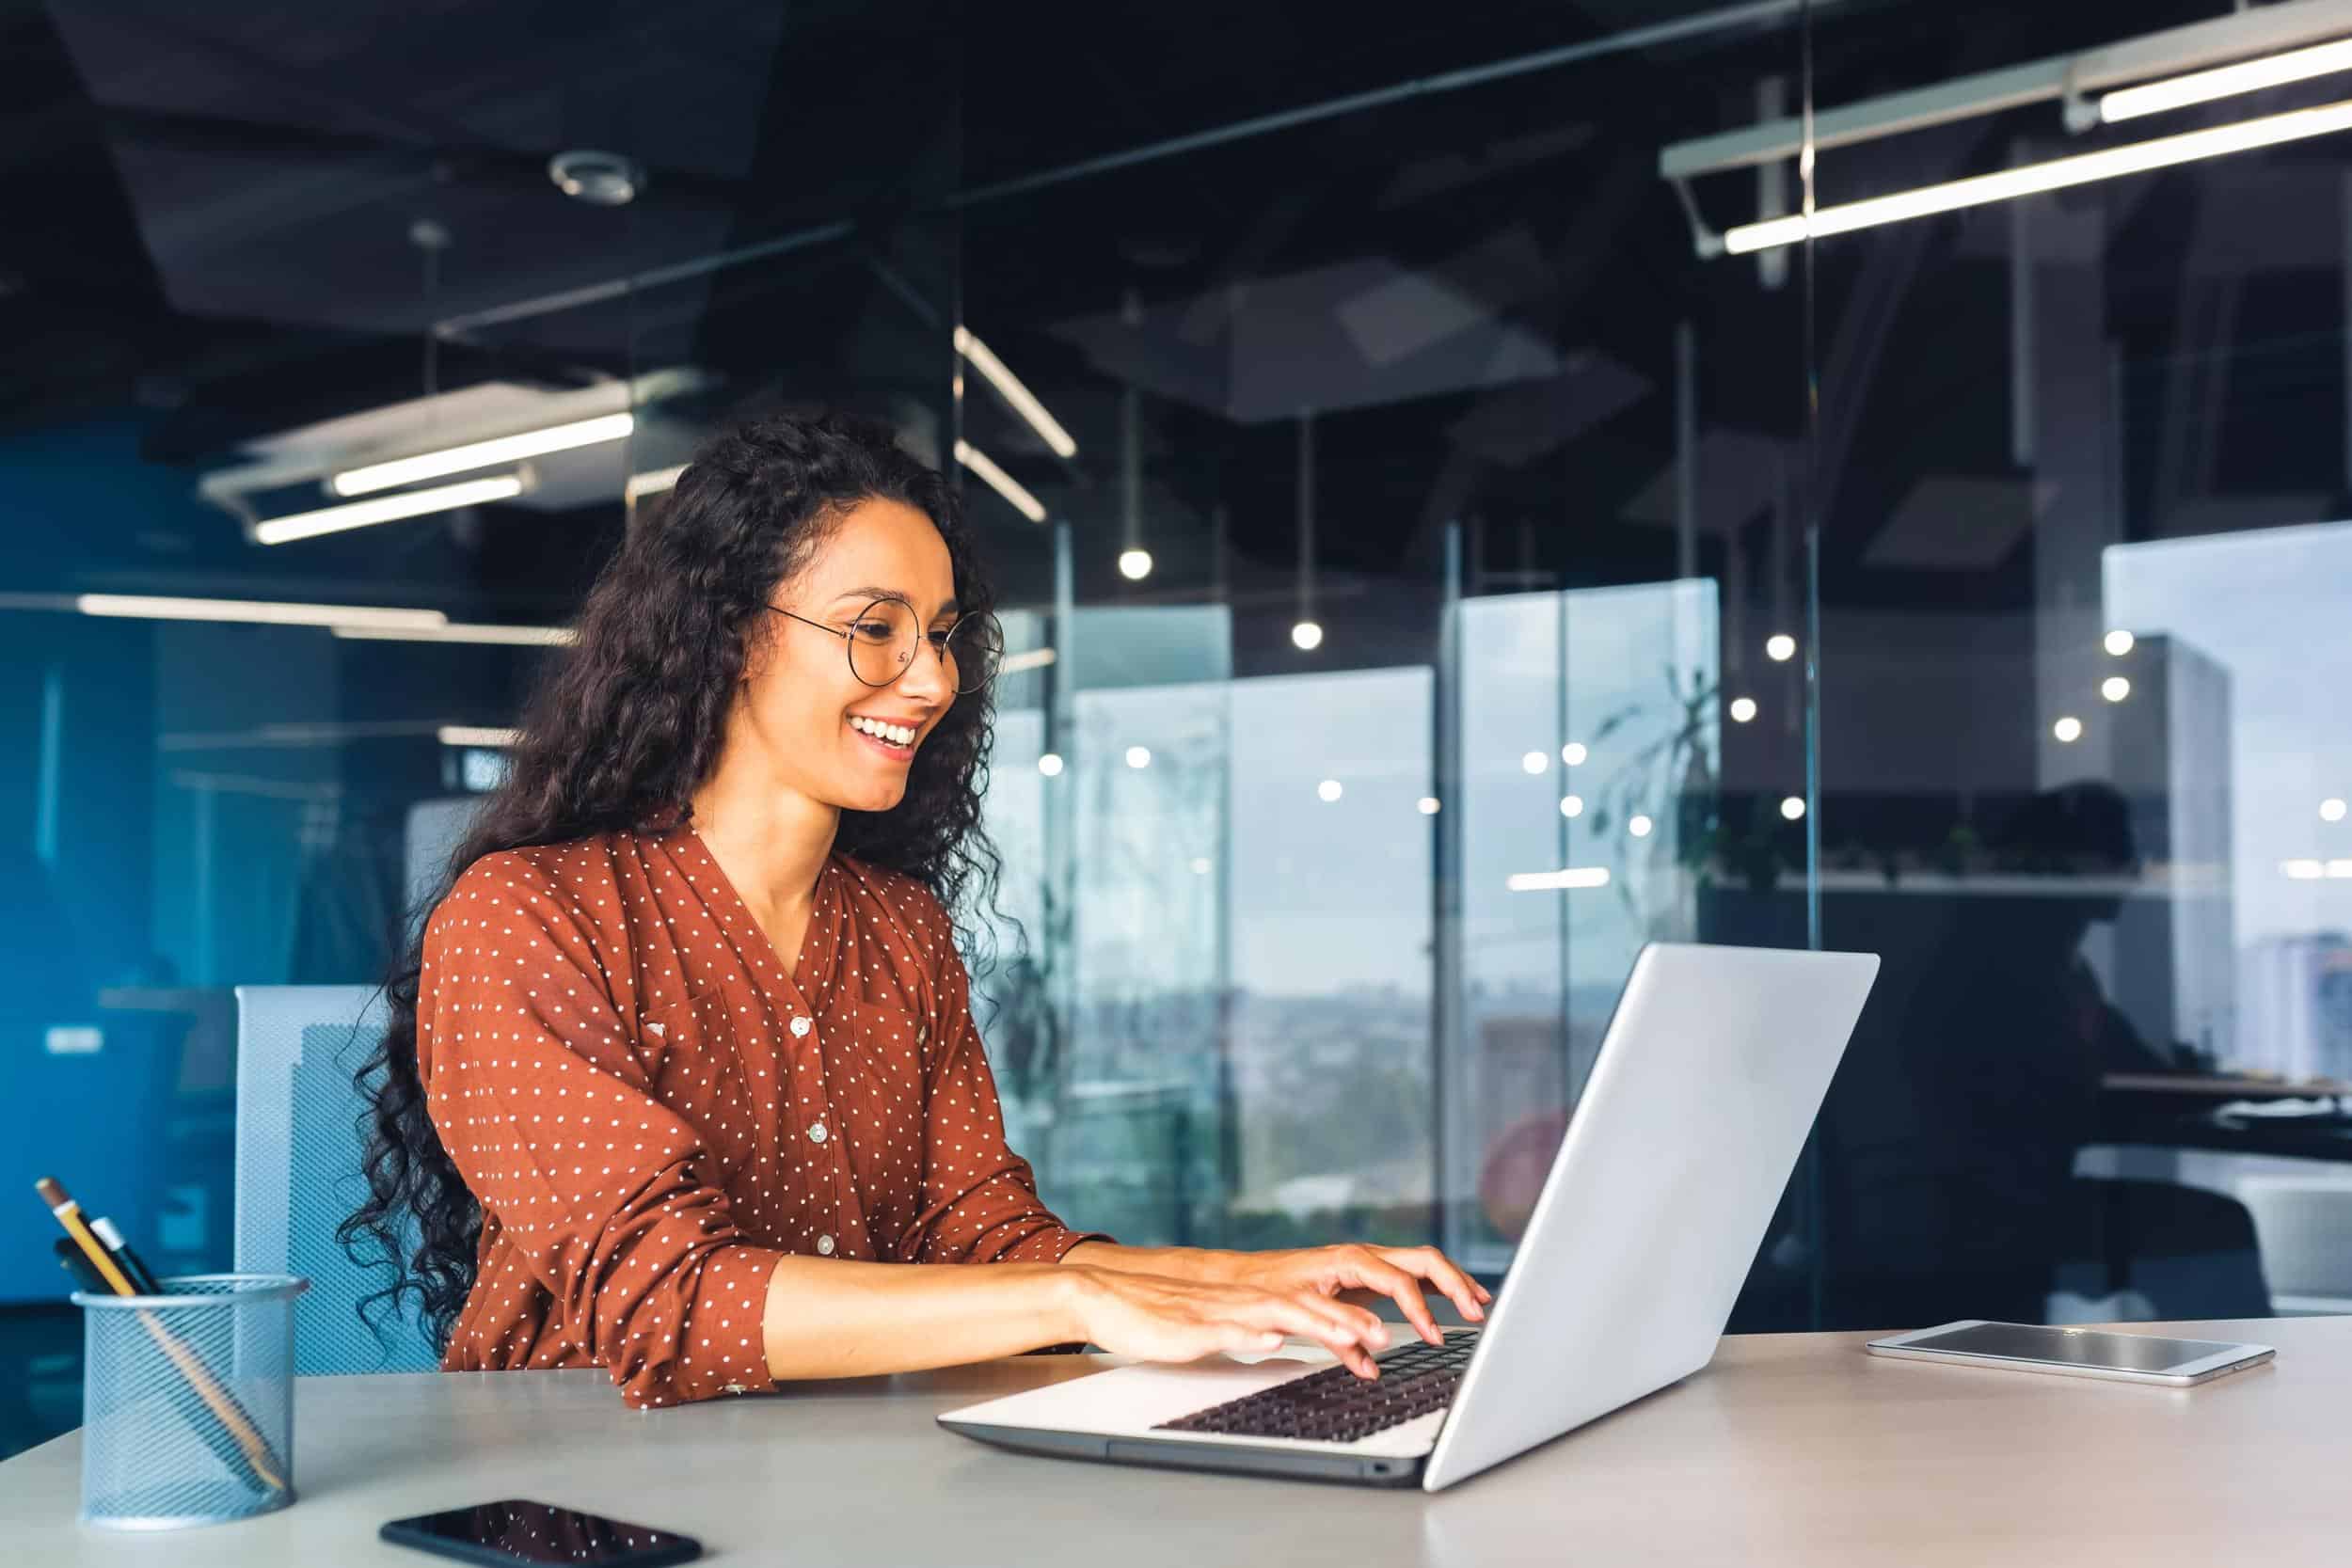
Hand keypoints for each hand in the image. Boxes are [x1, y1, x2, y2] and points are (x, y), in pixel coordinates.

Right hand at [1067, 1268, 1396, 1377]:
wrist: (1106, 1300)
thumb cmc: (1160, 1316)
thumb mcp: (1216, 1326)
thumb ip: (1250, 1329)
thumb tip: (1283, 1336)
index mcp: (1250, 1302)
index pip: (1310, 1306)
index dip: (1348, 1318)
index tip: (1384, 1334)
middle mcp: (1241, 1301)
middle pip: (1305, 1305)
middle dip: (1348, 1320)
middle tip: (1385, 1335)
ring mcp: (1218, 1312)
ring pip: (1275, 1313)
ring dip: (1315, 1322)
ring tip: (1350, 1335)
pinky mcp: (1190, 1327)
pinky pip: (1226, 1328)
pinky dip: (1252, 1331)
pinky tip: (1272, 1336)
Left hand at [1214, 1244, 1490, 1349]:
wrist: (1245, 1278)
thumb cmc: (1268, 1291)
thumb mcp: (1300, 1314)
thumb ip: (1339, 1335)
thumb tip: (1373, 1361)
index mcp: (1351, 1260)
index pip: (1401, 1281)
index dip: (1422, 1310)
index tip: (1436, 1336)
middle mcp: (1364, 1256)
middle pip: (1424, 1261)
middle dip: (1455, 1284)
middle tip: (1477, 1312)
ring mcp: (1368, 1263)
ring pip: (1422, 1265)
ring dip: (1452, 1283)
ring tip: (1478, 1305)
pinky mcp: (1367, 1275)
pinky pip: (1410, 1276)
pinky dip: (1435, 1289)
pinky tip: (1452, 1304)